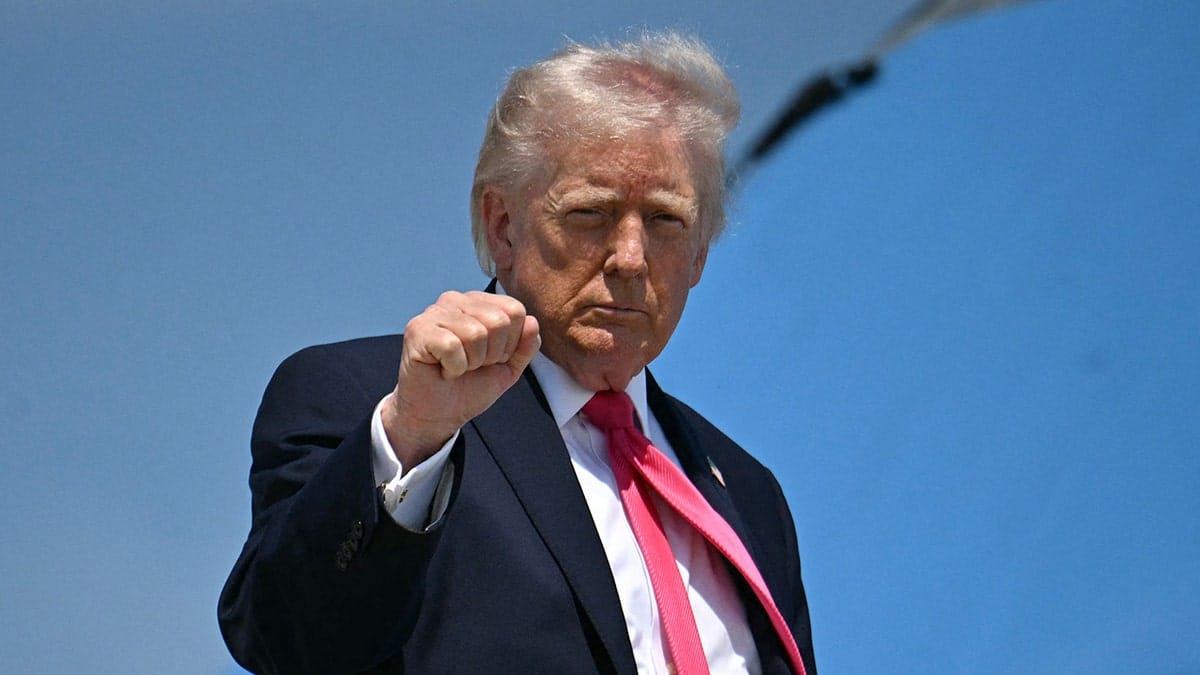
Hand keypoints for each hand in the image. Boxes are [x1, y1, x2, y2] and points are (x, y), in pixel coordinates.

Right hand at [382, 291, 539, 470]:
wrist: (438, 414)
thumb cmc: (470, 386)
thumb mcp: (509, 367)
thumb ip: (526, 346)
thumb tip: (533, 322)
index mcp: (480, 303)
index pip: (515, 310)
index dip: (510, 344)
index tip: (490, 359)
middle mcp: (456, 300)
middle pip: (498, 321)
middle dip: (491, 354)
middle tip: (472, 365)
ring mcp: (434, 312)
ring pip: (476, 333)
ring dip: (471, 362)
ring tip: (457, 367)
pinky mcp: (418, 329)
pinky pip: (452, 346)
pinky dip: (453, 367)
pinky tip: (443, 369)